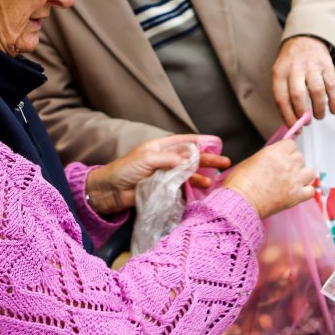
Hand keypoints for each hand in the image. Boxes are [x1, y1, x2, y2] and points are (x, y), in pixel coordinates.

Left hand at [86, 135, 230, 214]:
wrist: (110, 191)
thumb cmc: (124, 170)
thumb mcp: (147, 159)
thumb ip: (169, 159)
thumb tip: (190, 158)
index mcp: (161, 148)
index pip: (185, 142)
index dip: (201, 142)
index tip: (217, 144)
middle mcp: (166, 160)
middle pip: (191, 158)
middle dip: (207, 160)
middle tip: (224, 162)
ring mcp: (166, 175)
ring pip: (188, 174)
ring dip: (201, 177)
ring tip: (213, 181)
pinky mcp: (164, 190)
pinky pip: (181, 188)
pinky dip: (192, 190)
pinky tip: (201, 192)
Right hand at [223, 140, 314, 217]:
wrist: (240, 202)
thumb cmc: (240, 183)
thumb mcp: (251, 161)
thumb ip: (268, 157)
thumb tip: (275, 158)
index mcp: (275, 153)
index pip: (291, 144)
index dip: (286, 150)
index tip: (283, 156)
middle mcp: (287, 164)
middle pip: (300, 157)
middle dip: (293, 163)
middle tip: (284, 171)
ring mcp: (294, 180)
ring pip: (310, 172)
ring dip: (302, 175)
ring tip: (293, 181)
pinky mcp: (297, 196)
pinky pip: (311, 190)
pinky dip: (306, 191)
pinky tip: (297, 192)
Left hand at [272, 36, 334, 126]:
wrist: (304, 38)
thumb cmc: (290, 63)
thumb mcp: (280, 73)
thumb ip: (284, 94)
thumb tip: (292, 121)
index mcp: (279, 72)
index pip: (281, 98)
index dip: (288, 116)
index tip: (294, 127)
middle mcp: (294, 68)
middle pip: (298, 95)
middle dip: (303, 114)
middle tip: (307, 122)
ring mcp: (311, 65)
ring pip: (316, 91)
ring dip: (319, 108)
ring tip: (319, 116)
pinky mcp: (326, 64)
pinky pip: (332, 85)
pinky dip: (334, 100)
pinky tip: (334, 109)